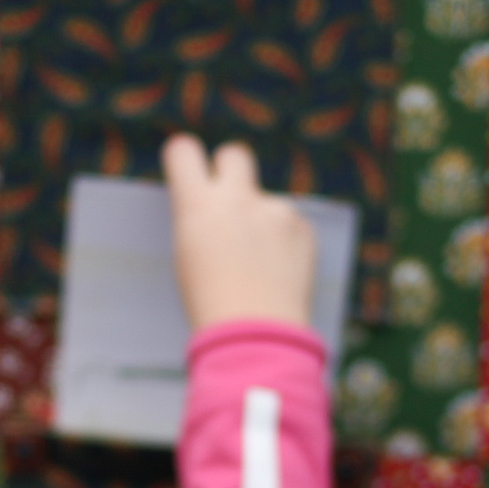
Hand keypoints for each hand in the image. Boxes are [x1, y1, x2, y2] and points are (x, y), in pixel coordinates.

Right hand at [163, 134, 315, 331]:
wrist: (256, 336)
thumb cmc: (211, 305)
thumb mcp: (189, 258)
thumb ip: (203, 224)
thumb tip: (213, 212)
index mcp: (197, 205)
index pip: (184, 151)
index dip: (185, 159)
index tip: (188, 170)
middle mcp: (238, 198)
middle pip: (235, 155)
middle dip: (230, 169)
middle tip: (228, 199)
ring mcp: (276, 211)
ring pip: (266, 203)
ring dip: (262, 222)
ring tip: (258, 268)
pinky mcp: (304, 228)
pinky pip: (291, 226)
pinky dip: (285, 245)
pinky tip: (279, 275)